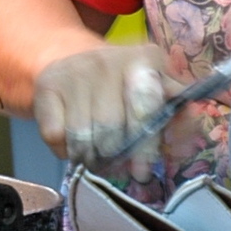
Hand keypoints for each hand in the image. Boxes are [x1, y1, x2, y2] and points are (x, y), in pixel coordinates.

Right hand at [34, 43, 180, 167]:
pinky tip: (72, 144)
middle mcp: (108, 60)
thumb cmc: (124, 87)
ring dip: (88, 157)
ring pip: (81, 136)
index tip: (142, 172)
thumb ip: (178, 116)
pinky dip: (64, 150)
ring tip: (95, 159)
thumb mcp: (156, 94)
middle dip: (114, 156)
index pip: (147, 106)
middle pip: (111, 128)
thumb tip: (183, 138)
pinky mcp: (47, 85)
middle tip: (115, 167)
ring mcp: (75, 71)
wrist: (71, 60)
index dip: (145, 145)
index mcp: (146, 59)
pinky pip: (55, 135)